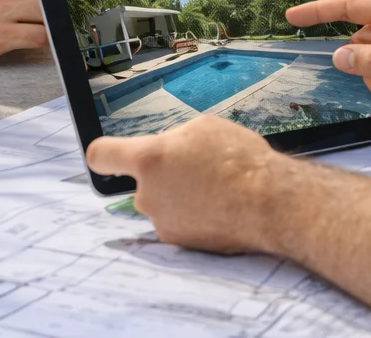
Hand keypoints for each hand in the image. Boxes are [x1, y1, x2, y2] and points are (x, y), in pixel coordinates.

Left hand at [86, 114, 289, 253]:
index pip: (102, 155)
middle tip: (196, 167)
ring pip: (163, 202)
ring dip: (180, 195)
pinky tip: (218, 207)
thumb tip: (168, 150)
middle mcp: (147, 194)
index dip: (102, 154)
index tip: (104, 157)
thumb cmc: (238, 159)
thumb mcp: (204, 128)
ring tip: (215, 188)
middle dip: (163, 174)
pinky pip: (178, 221)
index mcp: (149, 159)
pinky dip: (193, 215)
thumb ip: (174, 139)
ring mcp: (162, 222)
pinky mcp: (179, 243)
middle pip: (142, 181)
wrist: (268, 203)